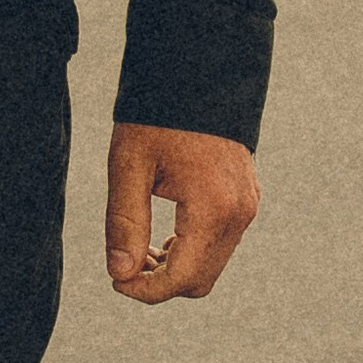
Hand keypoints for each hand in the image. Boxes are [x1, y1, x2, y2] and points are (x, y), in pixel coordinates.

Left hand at [104, 121, 258, 303]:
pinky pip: (222, 243)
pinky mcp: (247, 199)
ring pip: (212, 265)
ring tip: (139, 245)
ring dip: (175, 267)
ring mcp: (247, 206)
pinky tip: (164, 232)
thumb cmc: (158, 115)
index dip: (145, 291)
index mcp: (213, 207)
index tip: (115, 281)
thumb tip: (119, 274)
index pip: (181, 278)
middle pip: (200, 281)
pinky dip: (193, 249)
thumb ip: (125, 222)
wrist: (198, 72)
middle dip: (159, 282)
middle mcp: (239, 213)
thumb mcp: (129, 164)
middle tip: (123, 264)